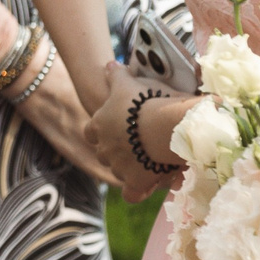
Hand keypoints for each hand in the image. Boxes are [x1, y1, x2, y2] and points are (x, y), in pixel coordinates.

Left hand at [86, 62, 194, 201]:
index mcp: (98, 125)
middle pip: (104, 153)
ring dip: (131, 168)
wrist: (168, 126)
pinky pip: (131, 194)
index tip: (119, 129)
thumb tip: (108, 65)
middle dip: (118, 151)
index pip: (91, 132)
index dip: (104, 132)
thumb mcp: (129, 84)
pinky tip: (150, 184)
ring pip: (119, 171)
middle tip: (139, 145)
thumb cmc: (149, 101)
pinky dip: (139, 191)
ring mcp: (118, 167)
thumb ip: (116, 76)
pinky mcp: (134, 182)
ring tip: (151, 160)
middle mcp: (103, 148)